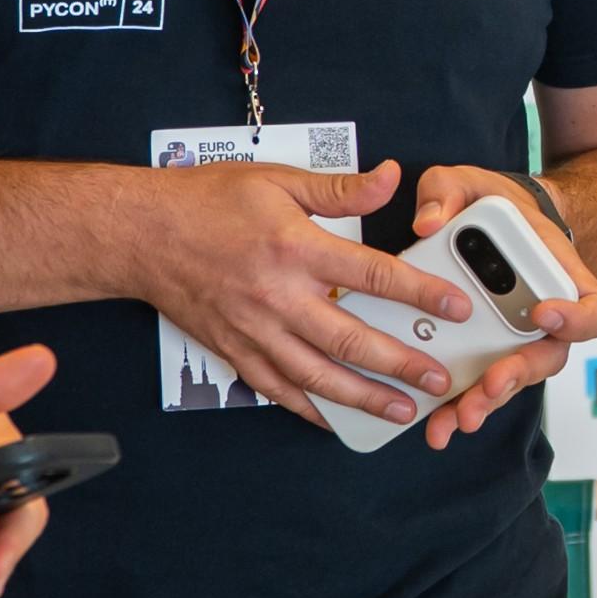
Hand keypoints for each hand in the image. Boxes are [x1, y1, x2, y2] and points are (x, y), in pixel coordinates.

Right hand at [131, 160, 474, 431]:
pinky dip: (311, 408)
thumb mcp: (278, 180)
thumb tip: (391, 178)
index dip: (420, 293)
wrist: (141, 235)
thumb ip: (339, 188)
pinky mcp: (235, 350)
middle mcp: (278, 296)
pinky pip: (279, 388)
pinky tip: (337, 419)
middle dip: (402, 363)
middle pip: (353, 339)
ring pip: (319, 375)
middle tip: (439, 380)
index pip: (373, 276)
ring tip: (402, 411)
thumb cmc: (207, 201)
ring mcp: (256, 330)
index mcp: (295, 248)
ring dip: (365, 397)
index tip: (455, 307)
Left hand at [408, 167, 596, 449]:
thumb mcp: (467, 182)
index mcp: (558, 275)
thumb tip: (428, 222)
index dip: (576, 317)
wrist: (485, 227)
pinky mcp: (484, 356)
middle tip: (490, 386)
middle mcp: (546, 317)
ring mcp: (516, 341)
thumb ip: (448, 191)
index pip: (591, 305)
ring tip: (456, 420)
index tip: (543, 314)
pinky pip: (479, 386)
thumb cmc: (488, 207)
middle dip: (517, 375)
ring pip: (513, 381)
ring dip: (485, 403)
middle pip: (548, 357)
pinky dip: (458, 407)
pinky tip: (434, 423)